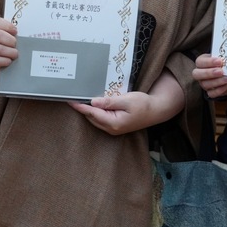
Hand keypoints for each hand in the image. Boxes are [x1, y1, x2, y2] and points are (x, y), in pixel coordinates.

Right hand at [0, 17, 18, 85]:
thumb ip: (9, 36)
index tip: (14, 30)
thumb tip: (18, 31)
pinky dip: (2, 61)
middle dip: (7, 39)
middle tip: (15, 44)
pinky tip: (6, 63)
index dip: (5, 25)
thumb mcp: (4, 45)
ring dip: (9, 51)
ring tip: (14, 55)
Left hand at [69, 71, 184, 135]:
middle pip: (91, 117)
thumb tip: (94, 101)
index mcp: (113, 122)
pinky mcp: (116, 126)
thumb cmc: (143, 104)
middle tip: (72, 97)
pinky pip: (101, 119)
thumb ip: (109, 101)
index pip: (92, 113)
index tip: (70, 101)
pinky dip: (95, 112)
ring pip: (95, 119)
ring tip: (79, 100)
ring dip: (88, 111)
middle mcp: (111, 128)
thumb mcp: (127, 100)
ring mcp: (113, 129)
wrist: (156, 111)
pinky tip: (92, 105)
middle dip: (82, 108)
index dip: (80, 106)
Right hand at [193, 53, 226, 98]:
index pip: (199, 62)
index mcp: (201, 62)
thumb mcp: (223, 59)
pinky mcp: (209, 92)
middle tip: (221, 72)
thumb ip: (223, 57)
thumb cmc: (224, 64)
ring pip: (205, 84)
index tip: (220, 61)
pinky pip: (211, 94)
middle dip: (209, 73)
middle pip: (197, 74)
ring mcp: (204, 83)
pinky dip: (219, 90)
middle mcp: (200, 73)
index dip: (208, 62)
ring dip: (217, 81)